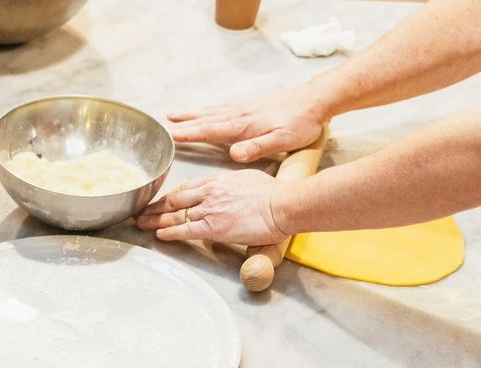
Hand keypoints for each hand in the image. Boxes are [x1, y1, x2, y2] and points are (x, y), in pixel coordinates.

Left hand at [137, 170, 283, 245]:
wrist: (282, 204)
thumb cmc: (272, 194)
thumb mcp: (245, 179)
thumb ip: (230, 186)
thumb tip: (227, 191)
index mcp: (216, 180)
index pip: (184, 189)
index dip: (168, 197)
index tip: (158, 202)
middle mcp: (208, 193)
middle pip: (173, 200)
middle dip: (154, 207)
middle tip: (139, 212)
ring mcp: (209, 209)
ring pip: (174, 214)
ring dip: (154, 220)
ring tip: (141, 224)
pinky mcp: (213, 227)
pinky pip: (184, 229)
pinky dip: (169, 231)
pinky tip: (159, 234)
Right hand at [167, 88, 327, 162]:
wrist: (315, 101)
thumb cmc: (300, 125)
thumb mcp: (281, 142)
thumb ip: (256, 148)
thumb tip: (234, 154)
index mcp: (242, 127)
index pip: (210, 130)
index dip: (189, 134)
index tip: (171, 135)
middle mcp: (239, 115)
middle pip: (205, 119)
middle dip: (184, 122)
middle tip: (165, 124)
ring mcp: (244, 109)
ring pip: (212, 112)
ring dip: (192, 114)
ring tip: (176, 115)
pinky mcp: (250, 106)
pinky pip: (221, 108)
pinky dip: (208, 110)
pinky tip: (205, 111)